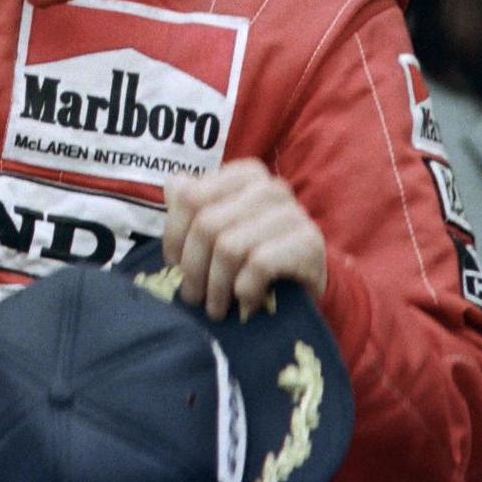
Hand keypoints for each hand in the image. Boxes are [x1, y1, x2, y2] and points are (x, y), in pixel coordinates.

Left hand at [163, 158, 327, 320]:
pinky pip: (259, 265)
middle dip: (193, 269)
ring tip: (216, 307)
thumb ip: (192, 203)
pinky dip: (246, 291)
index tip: (174, 265)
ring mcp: (292, 213)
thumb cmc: (254, 252)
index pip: (189, 197)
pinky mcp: (308, 242)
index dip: (175, 236)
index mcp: (244, 174)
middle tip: (192, 296)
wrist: (306, 283)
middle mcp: (269, 187)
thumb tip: (173, 185)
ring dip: (217, 286)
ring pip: (230, 247)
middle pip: (207, 225)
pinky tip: (246, 303)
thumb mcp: (221, 226)